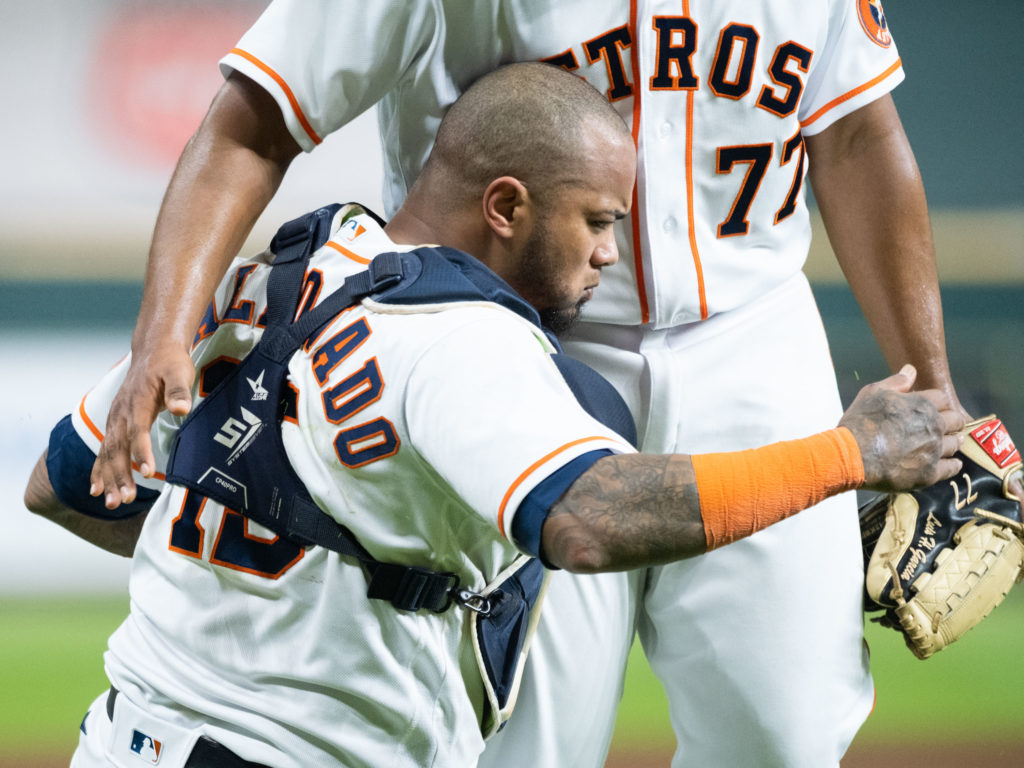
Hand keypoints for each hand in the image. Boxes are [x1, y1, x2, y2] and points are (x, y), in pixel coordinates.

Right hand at [89, 345, 193, 508]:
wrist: (153, 350)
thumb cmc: (169, 362)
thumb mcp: (179, 372)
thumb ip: (178, 390)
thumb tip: (181, 408)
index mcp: (137, 403)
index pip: (137, 431)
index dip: (141, 453)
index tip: (147, 474)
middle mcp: (121, 414)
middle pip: (118, 448)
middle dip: (120, 475)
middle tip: (124, 499)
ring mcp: (116, 420)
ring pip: (109, 453)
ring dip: (109, 479)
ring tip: (112, 503)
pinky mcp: (116, 424)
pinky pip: (105, 450)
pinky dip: (100, 470)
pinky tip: (98, 490)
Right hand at [840, 364, 966, 492]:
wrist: (852, 455)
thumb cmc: (860, 421)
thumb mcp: (873, 393)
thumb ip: (896, 382)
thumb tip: (911, 369)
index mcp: (922, 404)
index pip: (943, 398)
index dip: (937, 402)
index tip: (931, 407)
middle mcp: (933, 426)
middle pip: (956, 420)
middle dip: (951, 421)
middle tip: (944, 425)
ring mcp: (933, 450)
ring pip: (955, 444)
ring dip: (952, 441)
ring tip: (946, 443)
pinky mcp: (929, 473)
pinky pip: (951, 468)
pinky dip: (952, 464)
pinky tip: (948, 463)